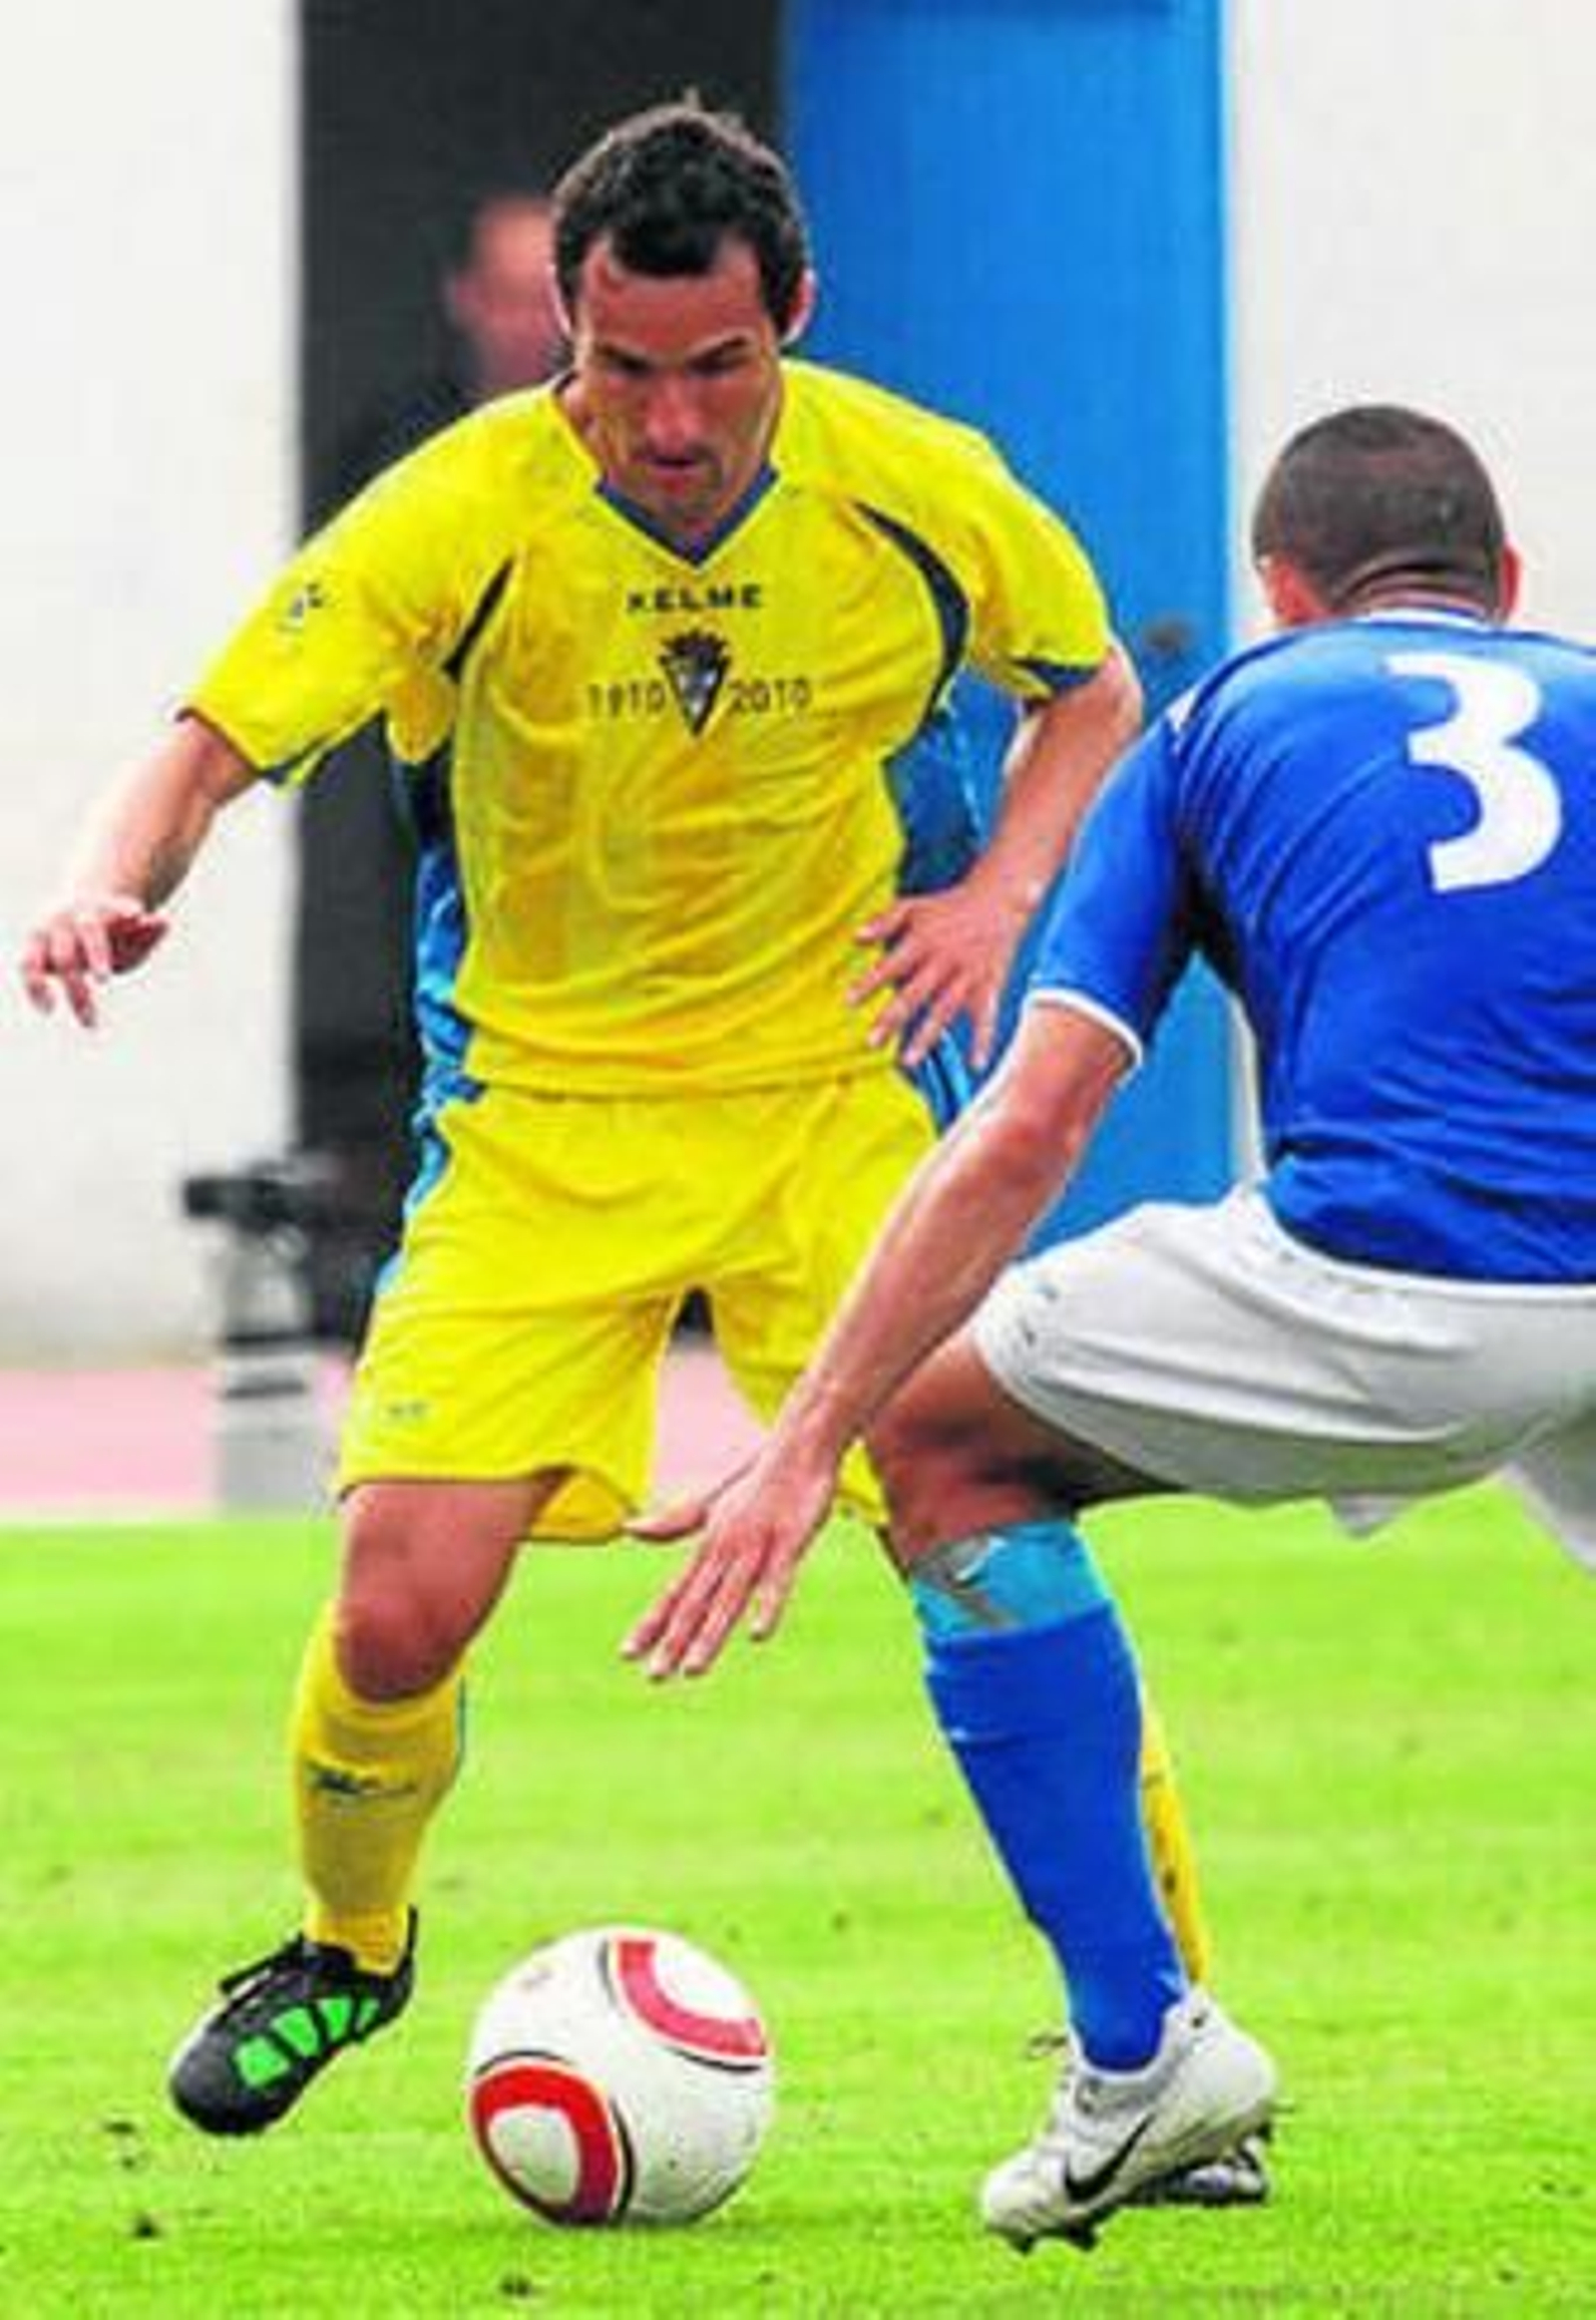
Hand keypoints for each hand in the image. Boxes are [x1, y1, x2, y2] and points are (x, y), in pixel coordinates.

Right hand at [20, 895, 168, 1026]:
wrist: (71, 916)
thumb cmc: (112, 933)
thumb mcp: (133, 934)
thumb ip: (148, 933)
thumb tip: (164, 923)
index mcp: (103, 908)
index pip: (113, 908)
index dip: (122, 911)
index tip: (137, 914)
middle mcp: (74, 915)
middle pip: (88, 932)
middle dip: (97, 954)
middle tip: (106, 979)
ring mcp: (51, 930)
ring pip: (62, 958)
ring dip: (76, 990)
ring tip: (92, 1022)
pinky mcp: (33, 947)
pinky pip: (29, 967)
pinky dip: (35, 987)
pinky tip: (48, 1009)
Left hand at [623, 1448, 838, 1679]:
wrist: (796, 1445)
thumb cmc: (756, 1479)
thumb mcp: (711, 1504)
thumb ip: (672, 1522)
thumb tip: (628, 1528)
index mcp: (706, 1547)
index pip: (674, 1593)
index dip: (651, 1624)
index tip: (627, 1654)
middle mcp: (723, 1550)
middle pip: (695, 1603)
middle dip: (673, 1641)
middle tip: (653, 1677)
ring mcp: (755, 1547)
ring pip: (728, 1599)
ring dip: (710, 1635)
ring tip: (693, 1670)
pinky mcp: (788, 1541)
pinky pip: (776, 1580)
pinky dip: (766, 1605)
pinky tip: (757, 1634)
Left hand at [850, 877, 1024, 1071]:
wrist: (999, 899)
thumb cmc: (948, 907)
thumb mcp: (914, 906)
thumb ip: (884, 920)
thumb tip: (855, 938)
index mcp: (922, 942)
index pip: (891, 965)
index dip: (870, 982)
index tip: (848, 1002)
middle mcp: (944, 961)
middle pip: (915, 994)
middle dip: (893, 1018)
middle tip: (871, 1042)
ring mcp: (967, 976)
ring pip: (945, 1010)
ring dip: (926, 1037)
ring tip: (907, 1061)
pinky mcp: (989, 985)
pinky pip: (987, 1017)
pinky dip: (984, 1041)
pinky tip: (977, 1065)